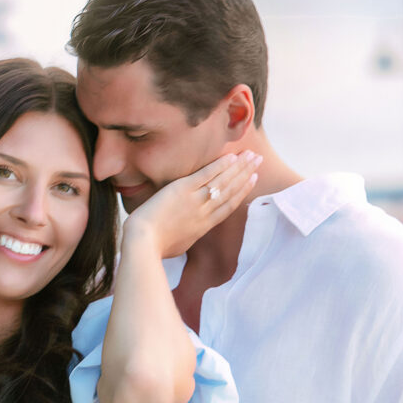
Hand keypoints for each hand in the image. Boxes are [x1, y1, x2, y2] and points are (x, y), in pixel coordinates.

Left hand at [124, 150, 261, 259]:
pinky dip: (220, 166)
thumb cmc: (155, 248)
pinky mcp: (183, 190)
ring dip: (240, 167)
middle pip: (231, 191)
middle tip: (258, 161)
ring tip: (252, 155)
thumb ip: (187, 236)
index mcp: (203, 227)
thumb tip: (187, 234)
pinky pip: (206, 175)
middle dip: (246, 174)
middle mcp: (204, 213)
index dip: (242, 192)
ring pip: (223, 182)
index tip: (252, 180)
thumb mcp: (178, 246)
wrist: (143, 242)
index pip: (228, 206)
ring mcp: (195, 201)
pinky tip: (231, 156)